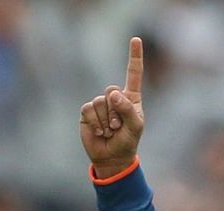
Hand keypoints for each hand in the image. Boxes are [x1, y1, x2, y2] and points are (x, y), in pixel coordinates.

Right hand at [79, 37, 145, 178]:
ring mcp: (100, 103)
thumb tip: (112, 94)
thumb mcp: (135, 127)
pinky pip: (89, 110)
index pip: (133, 74)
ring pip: (100, 102)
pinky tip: (100, 132)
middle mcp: (115, 97)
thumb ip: (127, 109)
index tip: (136, 39)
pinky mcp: (87, 111)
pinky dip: (96, 123)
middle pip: (112, 90)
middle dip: (116, 111)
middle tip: (119, 127)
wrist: (111, 157)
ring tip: (110, 131)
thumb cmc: (127, 142)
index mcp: (131, 98)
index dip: (134, 56)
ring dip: (107, 121)